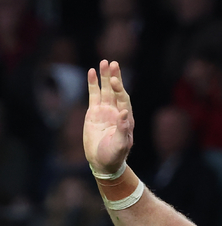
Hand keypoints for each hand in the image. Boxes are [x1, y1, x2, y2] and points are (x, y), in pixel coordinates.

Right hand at [84, 59, 133, 173]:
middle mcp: (117, 112)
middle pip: (116, 91)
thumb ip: (122, 129)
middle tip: (112, 63)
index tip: (114, 81)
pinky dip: (93, 84)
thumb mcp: (119, 145)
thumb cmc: (114, 156)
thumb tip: (125, 112)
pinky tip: (91, 72)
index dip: (119, 90)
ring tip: (103, 62)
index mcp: (126, 119)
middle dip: (115, 78)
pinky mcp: (94, 113)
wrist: (102, 163)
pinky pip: (94, 95)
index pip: (123, 100)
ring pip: (105, 90)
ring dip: (105, 77)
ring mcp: (105, 111)